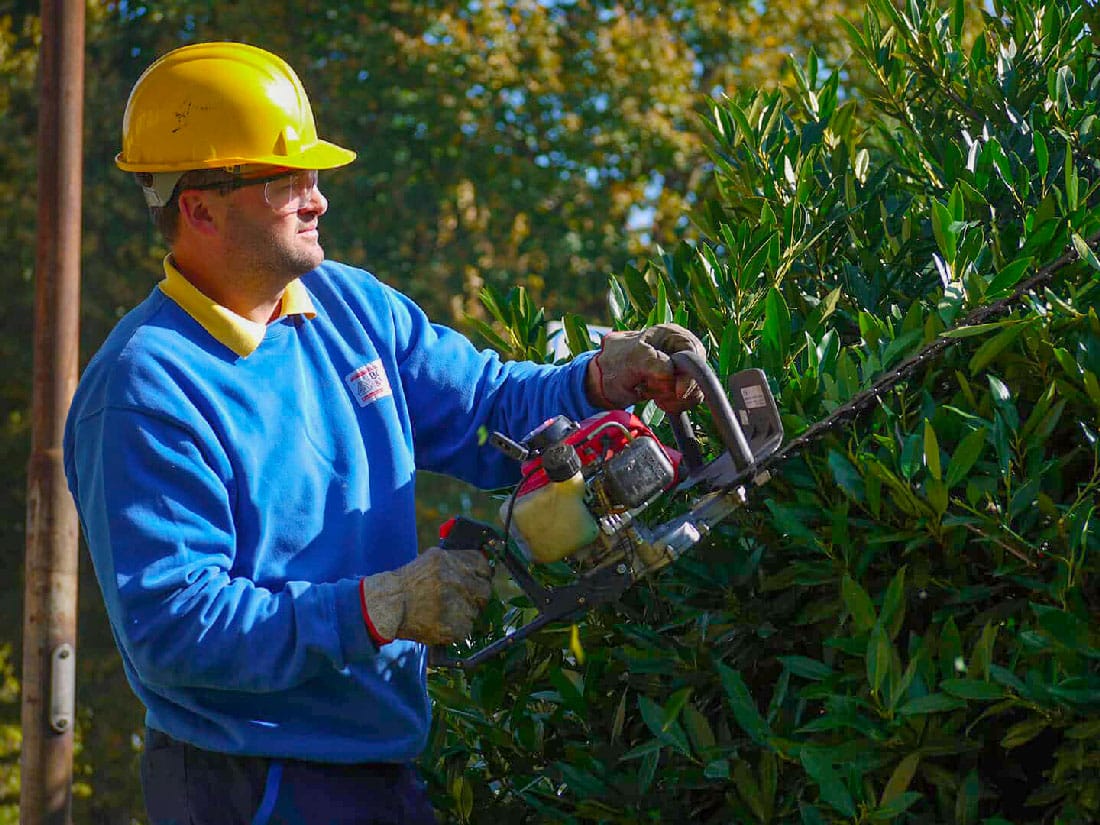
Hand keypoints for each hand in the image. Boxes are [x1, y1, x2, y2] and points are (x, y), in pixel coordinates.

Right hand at [359, 547, 490, 645]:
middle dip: (477, 596)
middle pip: (484, 590)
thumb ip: (456, 560)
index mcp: (449, 561)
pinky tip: (442, 622)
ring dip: (465, 612)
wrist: (389, 607)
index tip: (477, 579)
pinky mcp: (454, 627)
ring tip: (445, 611)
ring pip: (476, 611)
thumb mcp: (431, 561)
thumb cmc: (409, 583)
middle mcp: (454, 580)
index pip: (483, 566)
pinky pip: (467, 628)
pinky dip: (458, 627)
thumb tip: (482, 563)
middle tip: (464, 599)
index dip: (482, 574)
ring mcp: (455, 604)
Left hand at [587, 323, 705, 412]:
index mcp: (672, 335)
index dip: (689, 374)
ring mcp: (682, 369)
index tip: (677, 390)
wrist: (606, 380)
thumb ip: (652, 362)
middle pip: (697, 375)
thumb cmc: (616, 362)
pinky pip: (688, 400)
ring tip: (650, 392)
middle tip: (653, 389)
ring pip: (694, 390)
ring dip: (672, 398)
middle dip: (676, 388)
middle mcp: (681, 350)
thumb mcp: (631, 358)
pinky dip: (673, 405)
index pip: (695, 353)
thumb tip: (671, 374)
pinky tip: (657, 400)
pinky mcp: (680, 386)